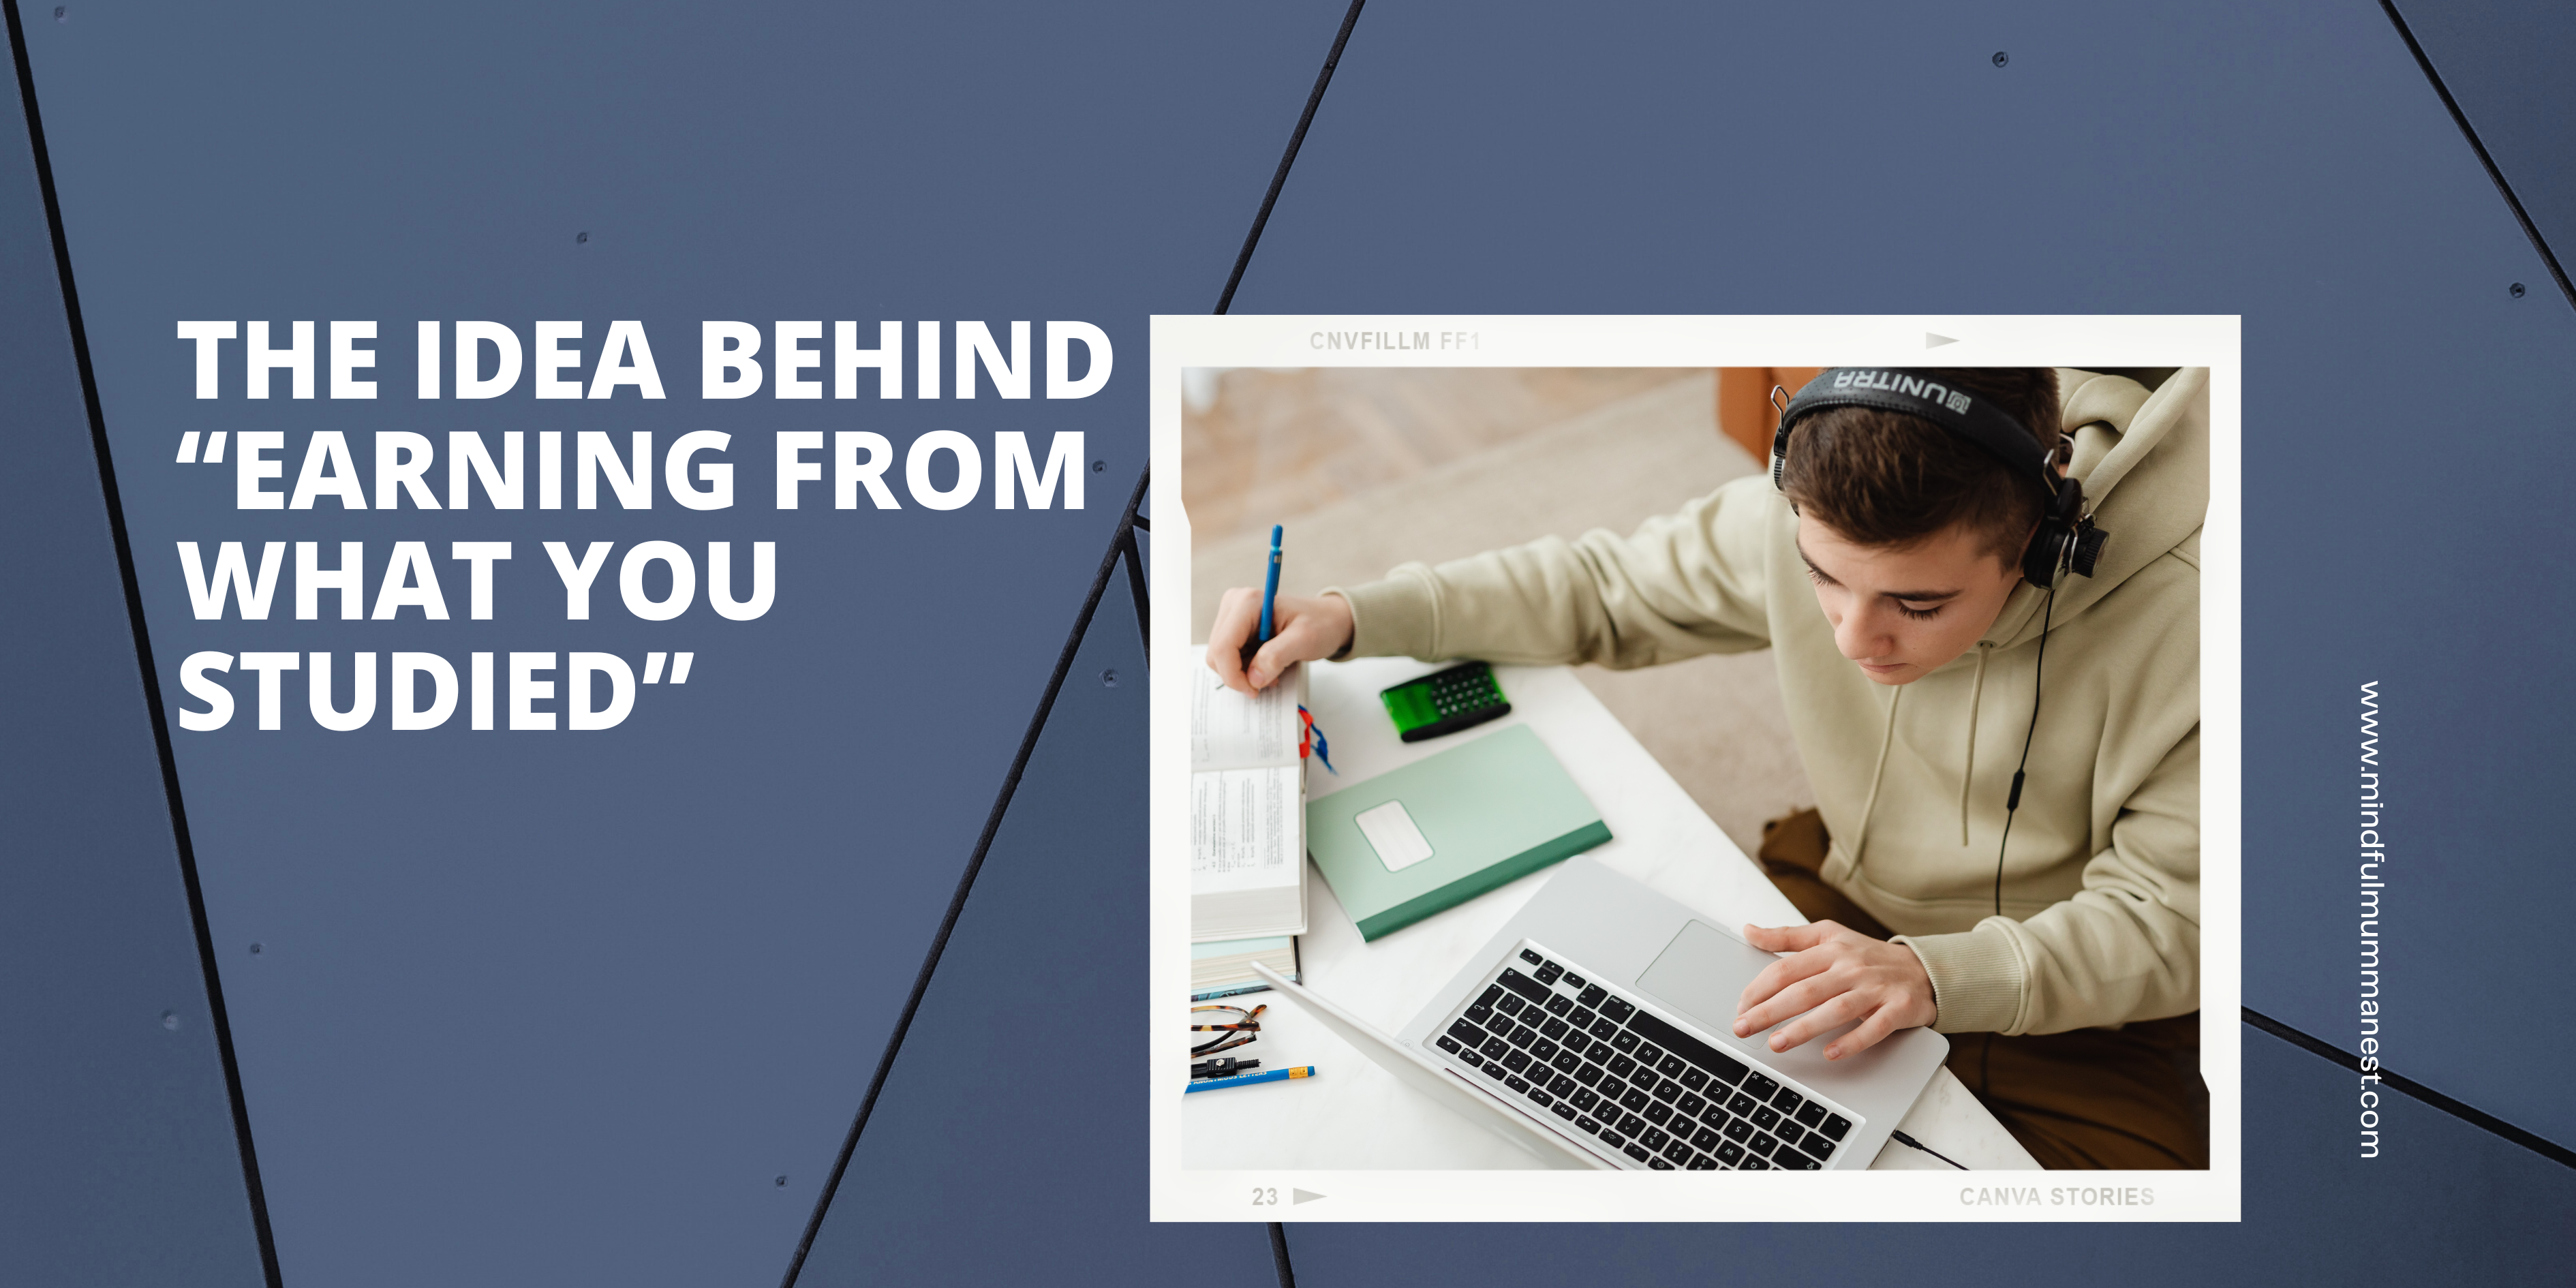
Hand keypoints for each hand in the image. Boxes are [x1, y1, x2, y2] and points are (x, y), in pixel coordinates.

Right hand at [1206, 589, 1353, 693]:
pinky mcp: (1234, 627)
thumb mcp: (1304, 640)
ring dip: (1242, 673)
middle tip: (1267, 682)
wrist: (1328, 619)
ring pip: (1219, 658)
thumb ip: (1277, 657)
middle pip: (1216, 653)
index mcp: (1248, 602)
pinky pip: (1227, 657)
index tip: (1255, 690)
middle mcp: (1233, 604)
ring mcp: (1231, 615)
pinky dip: (1243, 668)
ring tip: (1271, 672)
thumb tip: (1252, 679)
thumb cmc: (1320, 624)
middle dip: (1238, 675)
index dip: (1233, 675)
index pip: (1223, 646)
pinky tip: (1265, 666)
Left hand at [1732, 921, 1936, 1060]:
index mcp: (1831, 949)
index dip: (1760, 988)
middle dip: (1770, 1010)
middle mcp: (1851, 967)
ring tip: (1777, 1043)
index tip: (1740, 1006)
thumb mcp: (1828, 936)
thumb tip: (1749, 930)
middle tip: (1743, 1027)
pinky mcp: (1898, 1009)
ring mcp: (1875, 989)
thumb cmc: (1868, 955)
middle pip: (1804, 990)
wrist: (1924, 968)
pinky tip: (1830, 1053)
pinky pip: (1874, 1028)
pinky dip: (1852, 1041)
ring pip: (1835, 1009)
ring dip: (1804, 1028)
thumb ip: (1787, 937)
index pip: (1788, 968)